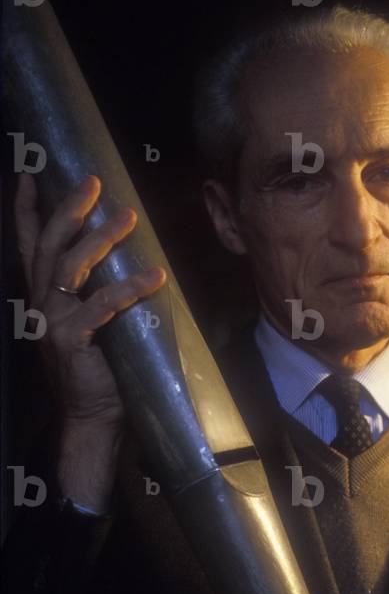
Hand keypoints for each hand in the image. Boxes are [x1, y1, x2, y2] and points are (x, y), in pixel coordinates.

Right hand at [15, 173, 165, 508]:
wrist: (92, 418)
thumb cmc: (99, 369)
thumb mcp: (92, 322)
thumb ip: (95, 291)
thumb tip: (127, 256)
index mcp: (41, 296)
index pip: (29, 244)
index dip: (27, 209)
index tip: (30, 174)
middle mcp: (39, 302)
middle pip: (49, 244)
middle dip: (69, 208)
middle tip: (93, 182)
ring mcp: (50, 320)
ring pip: (71, 266)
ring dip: (101, 238)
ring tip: (129, 217)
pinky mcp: (70, 339)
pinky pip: (101, 305)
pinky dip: (130, 287)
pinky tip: (156, 274)